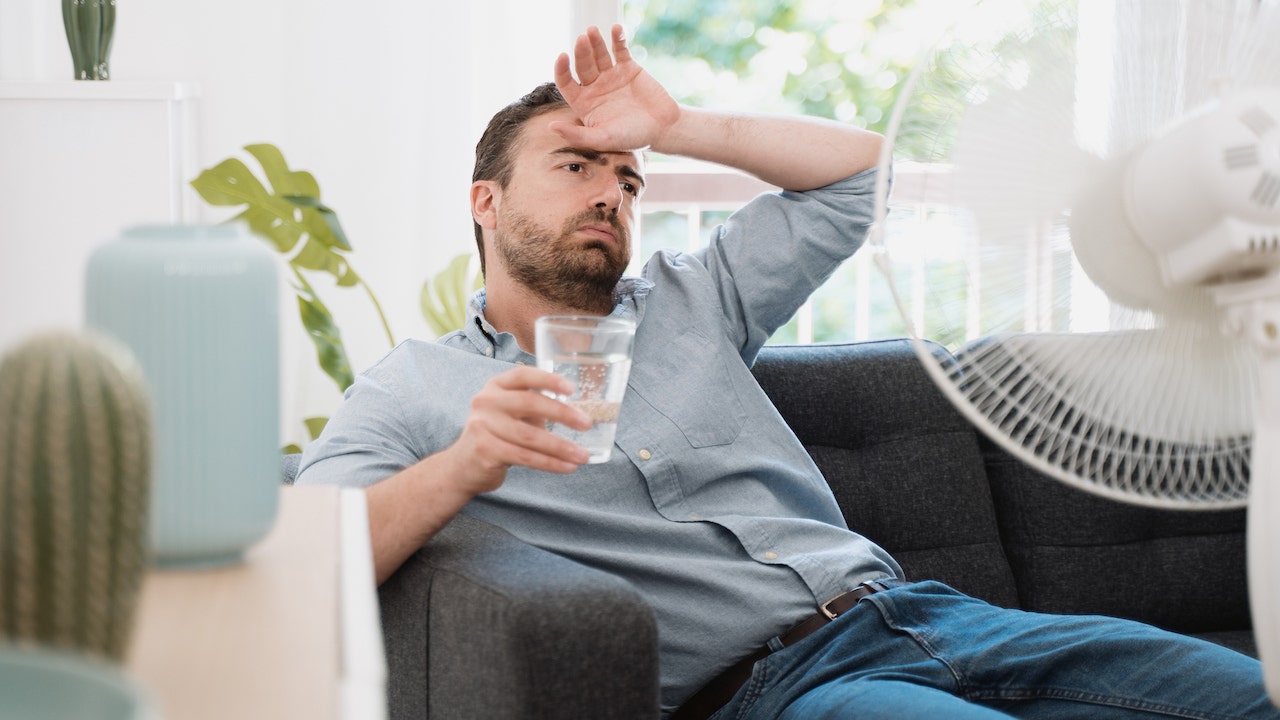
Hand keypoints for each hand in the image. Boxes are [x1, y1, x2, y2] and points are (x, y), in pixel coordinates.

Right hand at [440, 366, 592, 496]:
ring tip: (582, 455)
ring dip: (561, 447)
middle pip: (530, 403)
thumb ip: (536, 406)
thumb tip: (581, 412)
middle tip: (587, 423)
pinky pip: (525, 457)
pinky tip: (567, 467)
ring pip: (530, 436)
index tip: (572, 388)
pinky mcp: (485, 450)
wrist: (462, 466)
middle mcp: (486, 401)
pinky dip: (550, 463)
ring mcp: (483, 426)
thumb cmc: (498, 435)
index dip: (548, 379)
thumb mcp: (512, 413)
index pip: (523, 375)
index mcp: (496, 386)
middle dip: (562, 414)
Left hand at [552, 24, 680, 151]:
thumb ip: (578, 135)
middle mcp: (595, 86)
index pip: (566, 82)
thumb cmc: (631, 138)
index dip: (561, 70)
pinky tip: (616, 28)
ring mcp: (611, 75)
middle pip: (583, 65)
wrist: (662, 128)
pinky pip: (620, 49)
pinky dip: (618, 38)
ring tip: (592, 31)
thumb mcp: (603, 139)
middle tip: (582, 40)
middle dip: (581, 52)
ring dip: (595, 41)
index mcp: (584, 102)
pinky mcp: (628, 67)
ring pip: (599, 54)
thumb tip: (551, 127)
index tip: (562, 57)